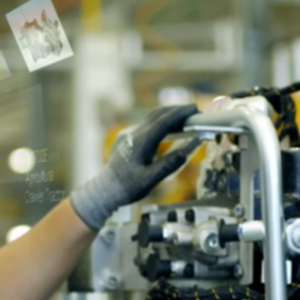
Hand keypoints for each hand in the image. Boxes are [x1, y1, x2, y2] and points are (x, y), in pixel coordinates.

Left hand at [70, 104, 199, 229]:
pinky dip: (160, 122)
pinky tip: (168, 127)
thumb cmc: (127, 188)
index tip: (195, 109)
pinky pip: (146, 124)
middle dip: (176, 110)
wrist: (105, 190)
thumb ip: (167, 166)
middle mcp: (133, 134)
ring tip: (185, 116)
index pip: (163, 122)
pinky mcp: (126, 137)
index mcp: (140, 142)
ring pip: (151, 118)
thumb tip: (184, 153)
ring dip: (168, 114)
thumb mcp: (149, 181)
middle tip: (194, 110)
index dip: (180, 114)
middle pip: (157, 114)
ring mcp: (128, 134)